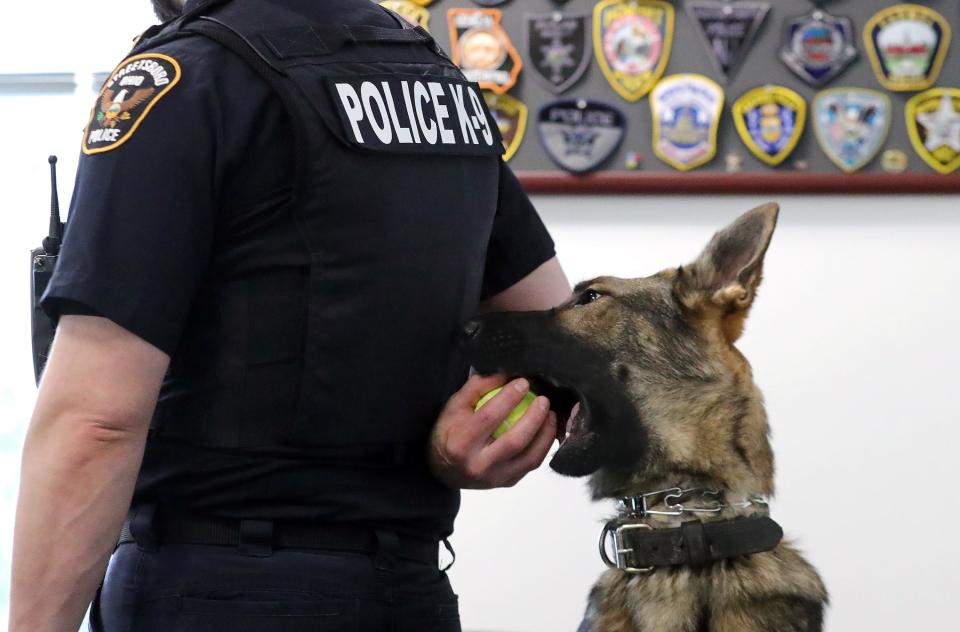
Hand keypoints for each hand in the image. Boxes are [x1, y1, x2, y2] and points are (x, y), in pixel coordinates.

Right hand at [428, 373, 557, 488]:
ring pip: (530, 458)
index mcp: (460, 443)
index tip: (523, 382)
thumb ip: (477, 387)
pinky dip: (543, 446)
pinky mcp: (507, 483)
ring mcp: (494, 478)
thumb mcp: (455, 406)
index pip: (489, 417)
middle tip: (543, 400)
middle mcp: (478, 464)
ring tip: (551, 414)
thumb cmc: (450, 432)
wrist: (443, 470)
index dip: (509, 398)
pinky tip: (547, 430)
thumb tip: (505, 374)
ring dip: (545, 434)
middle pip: (514, 440)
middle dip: (534, 417)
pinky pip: (532, 465)